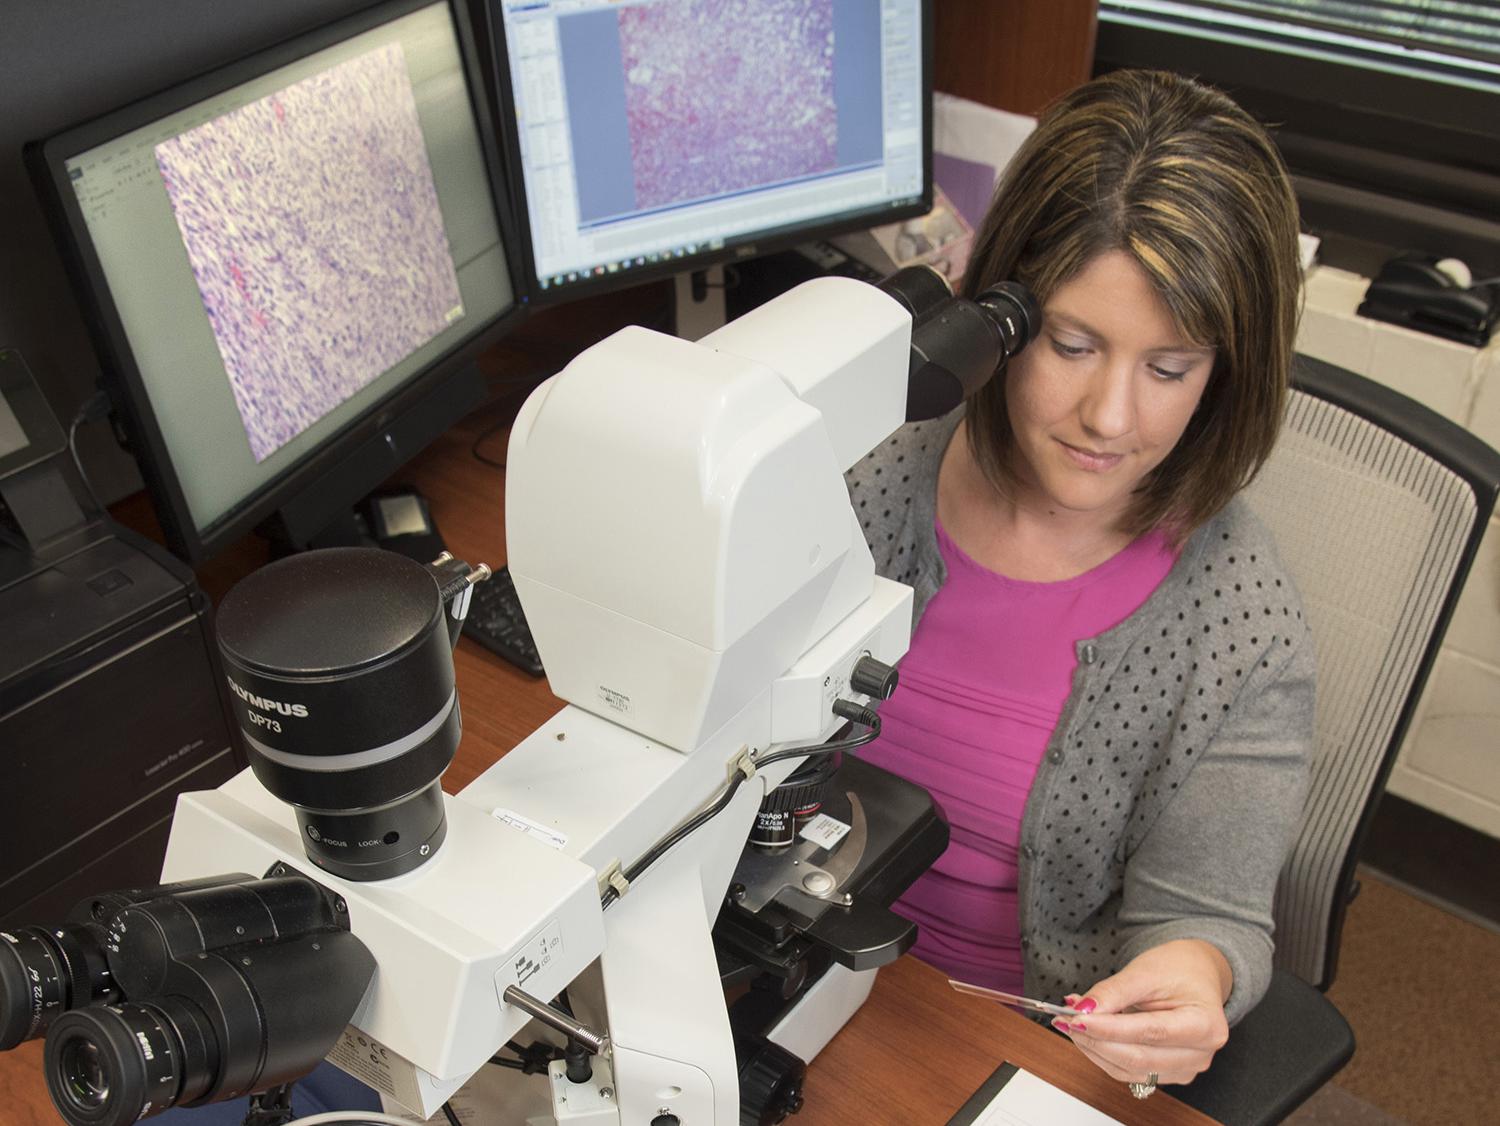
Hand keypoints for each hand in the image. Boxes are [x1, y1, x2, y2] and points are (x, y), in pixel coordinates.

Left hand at [1053, 939, 1231, 1086]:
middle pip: (1139, 1057)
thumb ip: (1114, 992)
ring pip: (1129, 1069)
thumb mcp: (1146, 971)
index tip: (1077, 1018)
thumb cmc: (1178, 969)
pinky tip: (1087, 1033)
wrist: (1195, 975)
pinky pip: (1129, 1071)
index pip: (1150, 1032)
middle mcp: (1200, 1054)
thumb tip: (1082, 1010)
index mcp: (1205, 1025)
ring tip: (1071, 1022)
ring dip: (1094, 1048)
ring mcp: (1185, 1068)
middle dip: (1096, 1040)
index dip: (1110, 1029)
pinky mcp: (1168, 1073)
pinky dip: (1103, 1053)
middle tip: (1064, 1020)